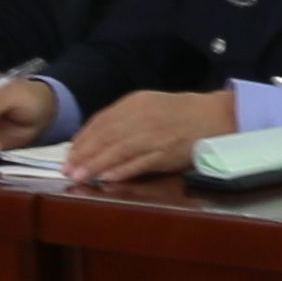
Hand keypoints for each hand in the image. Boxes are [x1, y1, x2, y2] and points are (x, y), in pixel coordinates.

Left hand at [60, 88, 242, 187]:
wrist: (214, 116)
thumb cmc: (177, 114)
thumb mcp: (148, 106)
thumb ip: (122, 119)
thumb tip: (91, 138)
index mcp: (136, 103)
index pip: (102, 121)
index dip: (83, 139)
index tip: (68, 154)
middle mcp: (143, 116)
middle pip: (107, 136)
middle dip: (84, 154)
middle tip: (67, 170)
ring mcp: (156, 135)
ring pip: (120, 150)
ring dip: (97, 165)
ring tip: (80, 176)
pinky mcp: (168, 152)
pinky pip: (141, 162)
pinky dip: (123, 170)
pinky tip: (108, 178)